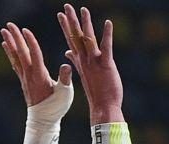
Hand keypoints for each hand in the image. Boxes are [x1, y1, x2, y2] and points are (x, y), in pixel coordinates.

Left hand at [0, 22, 71, 108]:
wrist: (43, 122)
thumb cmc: (56, 108)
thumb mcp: (65, 94)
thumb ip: (65, 79)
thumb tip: (67, 64)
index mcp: (40, 76)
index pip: (34, 55)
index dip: (30, 42)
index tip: (25, 30)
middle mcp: (29, 75)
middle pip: (21, 53)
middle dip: (16, 38)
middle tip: (9, 25)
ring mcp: (25, 78)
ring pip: (16, 57)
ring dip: (10, 43)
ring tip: (4, 31)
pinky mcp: (23, 81)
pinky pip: (15, 64)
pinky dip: (10, 53)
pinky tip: (7, 46)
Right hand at [57, 4, 122, 123]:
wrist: (103, 108)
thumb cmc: (97, 93)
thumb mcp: (85, 74)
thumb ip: (76, 62)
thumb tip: (68, 54)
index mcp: (80, 62)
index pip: (71, 40)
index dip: (66, 27)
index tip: (60, 14)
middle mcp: (85, 60)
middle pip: (76, 37)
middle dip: (71, 21)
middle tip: (66, 6)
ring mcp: (94, 62)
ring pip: (88, 39)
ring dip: (86, 23)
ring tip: (83, 9)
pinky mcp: (106, 65)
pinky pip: (106, 47)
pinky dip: (107, 34)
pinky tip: (108, 23)